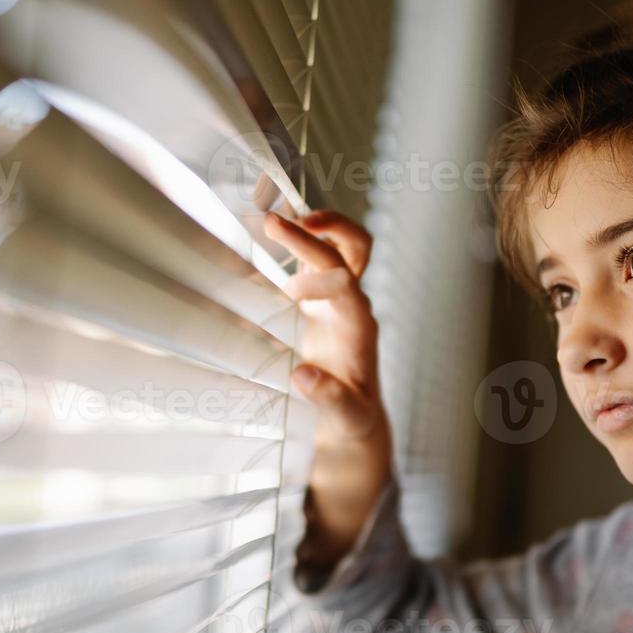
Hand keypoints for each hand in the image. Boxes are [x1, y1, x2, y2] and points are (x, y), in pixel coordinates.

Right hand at [264, 209, 390, 445]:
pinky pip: (317, 258)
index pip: (347, 285)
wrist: (352, 416)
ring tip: (273, 214)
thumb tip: (304, 376)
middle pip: (346, 252)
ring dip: (313, 225)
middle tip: (272, 223)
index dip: (318, 280)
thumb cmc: (350, 418)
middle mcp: (353, 305)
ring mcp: (339, 298)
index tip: (288, 292)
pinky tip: (272, 228)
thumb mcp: (346, 417)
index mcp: (359, 327)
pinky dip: (300, 239)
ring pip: (340, 245)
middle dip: (314, 234)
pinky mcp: (322, 299)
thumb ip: (330, 398)